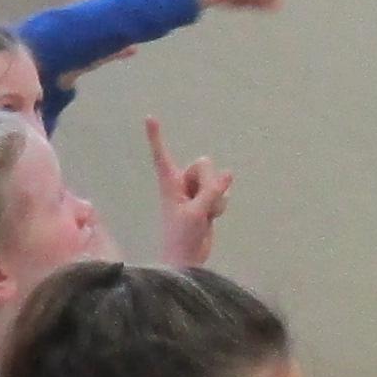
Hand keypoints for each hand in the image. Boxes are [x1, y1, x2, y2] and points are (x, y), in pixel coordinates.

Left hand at [141, 116, 232, 266]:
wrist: (186, 260)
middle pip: (204, 164)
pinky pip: (223, 193)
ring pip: (216, 179)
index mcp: (169, 183)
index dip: (156, 137)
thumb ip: (211, 192)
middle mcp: (181, 183)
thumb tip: (227, 174)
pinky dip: (221, 205)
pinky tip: (212, 218)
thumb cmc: (181, 237)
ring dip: (215, 198)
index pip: (161, 155)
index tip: (149, 116)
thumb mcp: (195, 214)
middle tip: (201, 205)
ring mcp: (195, 192)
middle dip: (208, 183)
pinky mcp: (207, 201)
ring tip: (204, 216)